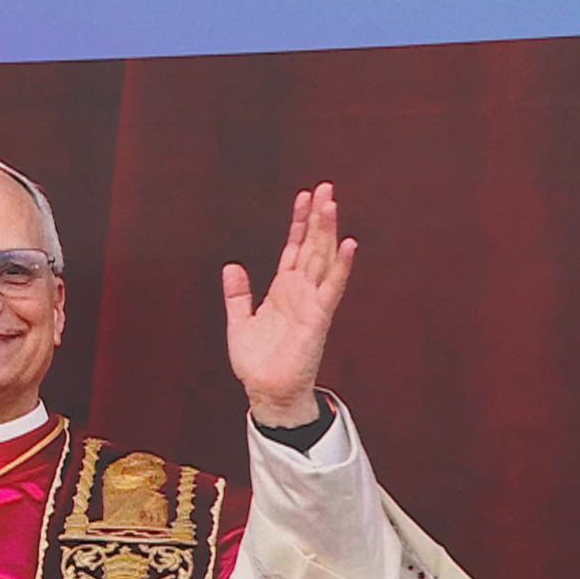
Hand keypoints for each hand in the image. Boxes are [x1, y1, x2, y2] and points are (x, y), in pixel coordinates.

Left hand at [223, 181, 357, 426]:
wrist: (266, 391)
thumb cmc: (257, 362)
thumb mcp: (239, 322)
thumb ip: (238, 294)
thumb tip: (232, 266)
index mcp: (283, 290)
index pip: (294, 248)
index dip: (299, 222)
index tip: (305, 196)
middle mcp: (300, 291)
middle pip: (312, 246)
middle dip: (318, 217)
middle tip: (325, 187)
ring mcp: (312, 302)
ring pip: (323, 259)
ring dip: (328, 232)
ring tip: (332, 204)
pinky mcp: (318, 317)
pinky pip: (332, 287)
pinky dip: (341, 266)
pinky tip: (348, 244)